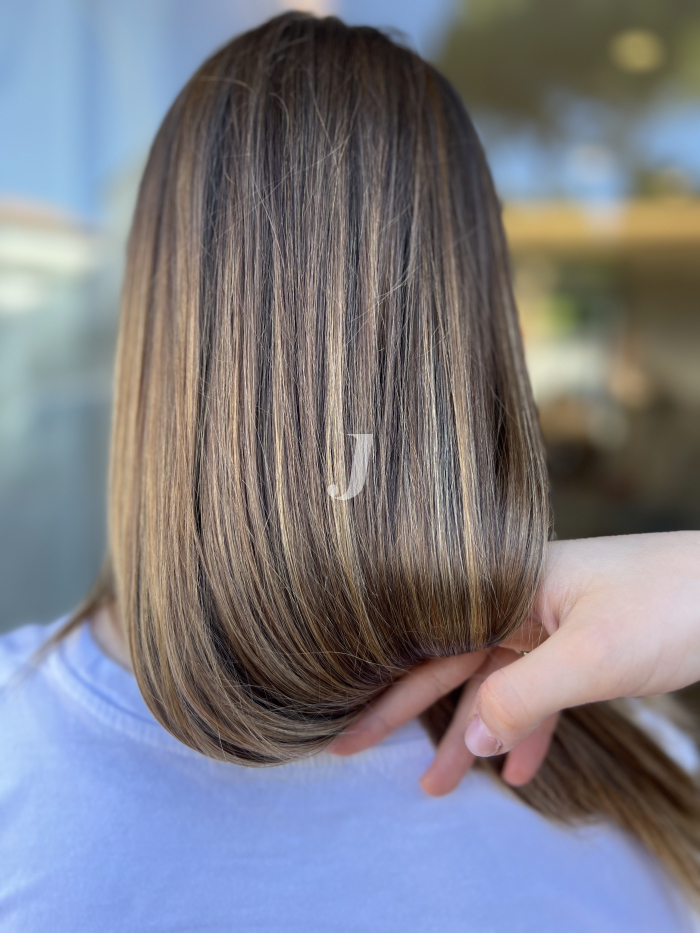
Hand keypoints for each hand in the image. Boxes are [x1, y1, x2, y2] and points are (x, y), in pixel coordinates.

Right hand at [329, 531, 699, 794]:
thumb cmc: (672, 606)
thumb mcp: (590, 656)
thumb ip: (523, 696)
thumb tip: (472, 739)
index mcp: (510, 584)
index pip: (433, 640)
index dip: (390, 687)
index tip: (350, 724)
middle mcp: (522, 598)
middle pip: (452, 661)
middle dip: (411, 713)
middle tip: (356, 750)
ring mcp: (553, 621)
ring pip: (495, 683)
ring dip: (472, 734)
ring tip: (438, 784)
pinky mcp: (583, 645)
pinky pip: (540, 691)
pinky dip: (527, 729)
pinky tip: (517, 768)